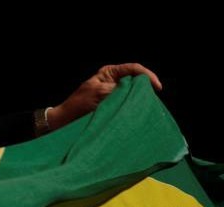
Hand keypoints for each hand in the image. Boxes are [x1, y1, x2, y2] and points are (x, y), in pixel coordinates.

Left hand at [47, 63, 161, 130]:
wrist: (66, 120)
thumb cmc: (78, 104)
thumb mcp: (100, 93)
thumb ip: (117, 90)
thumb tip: (135, 91)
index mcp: (109, 73)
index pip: (133, 69)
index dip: (147, 76)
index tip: (157, 87)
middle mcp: (113, 81)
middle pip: (136, 81)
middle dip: (145, 89)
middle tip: (153, 99)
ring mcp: (114, 94)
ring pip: (132, 95)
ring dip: (139, 101)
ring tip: (147, 108)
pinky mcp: (113, 107)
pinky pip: (126, 106)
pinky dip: (132, 109)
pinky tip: (137, 115)